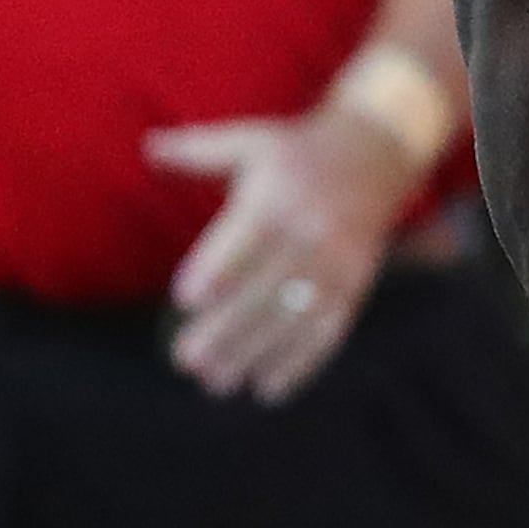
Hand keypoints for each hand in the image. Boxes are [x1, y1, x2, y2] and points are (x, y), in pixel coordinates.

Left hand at [146, 107, 419, 400]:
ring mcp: (337, 261)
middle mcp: (312, 230)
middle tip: (187, 360)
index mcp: (280, 195)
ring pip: (295, 315)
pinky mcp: (355, 283)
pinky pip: (330, 328)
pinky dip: (302, 363)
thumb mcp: (251, 139)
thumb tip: (148, 147)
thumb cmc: (299, 149)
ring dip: (257, 353)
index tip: (187, 299)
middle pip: (267, 287)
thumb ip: (197, 149)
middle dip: (228, 328)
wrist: (380, 151)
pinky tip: (269, 389)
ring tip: (218, 382)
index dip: (219, 268)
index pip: (247, 237)